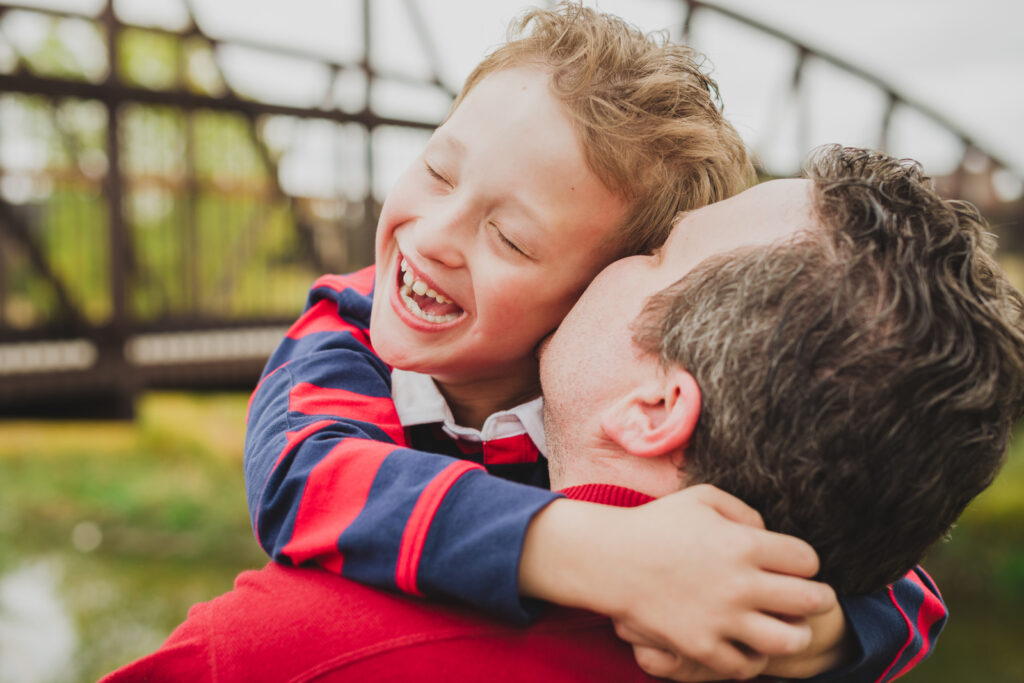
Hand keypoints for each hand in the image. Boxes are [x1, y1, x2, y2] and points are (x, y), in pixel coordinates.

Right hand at [519, 484, 836, 680]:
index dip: (806, 563)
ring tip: (790, 629)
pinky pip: (745, 666)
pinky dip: (754, 659)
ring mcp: (720, 618)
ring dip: (796, 635)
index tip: (796, 567)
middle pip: (809, 600)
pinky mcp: (699, 646)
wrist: (609, 559)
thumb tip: (769, 534)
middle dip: (820, 600)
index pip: (806, 560)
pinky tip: (749, 646)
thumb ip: (744, 511)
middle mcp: (739, 583)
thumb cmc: (655, 524)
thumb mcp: (701, 498)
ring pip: (787, 641)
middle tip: (816, 600)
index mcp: (743, 544)